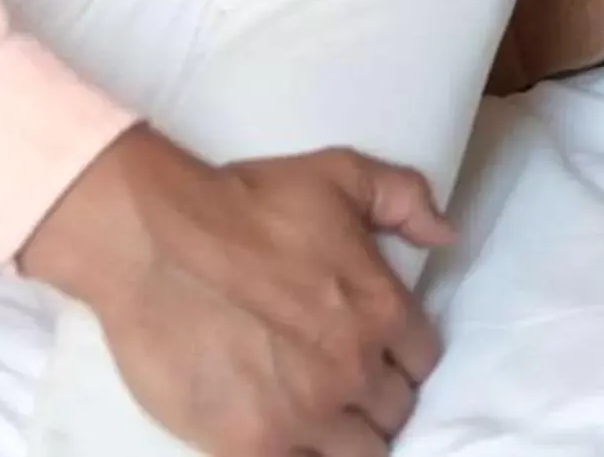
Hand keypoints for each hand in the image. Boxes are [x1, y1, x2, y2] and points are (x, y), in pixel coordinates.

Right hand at [21, 127, 453, 456]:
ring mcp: (303, 413)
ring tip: (321, 418)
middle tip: (345, 387)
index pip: (424, 359)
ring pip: (359, 453)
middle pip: (394, 412)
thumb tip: (446, 234)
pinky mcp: (251, 444)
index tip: (381, 353)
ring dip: (346, 438)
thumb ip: (405, 198)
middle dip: (376, 400)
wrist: (157, 240)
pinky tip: (288, 438)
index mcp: (380, 309)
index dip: (404, 357)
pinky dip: (303, 456)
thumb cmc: (246, 203)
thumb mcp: (340, 174)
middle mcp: (352, 368)